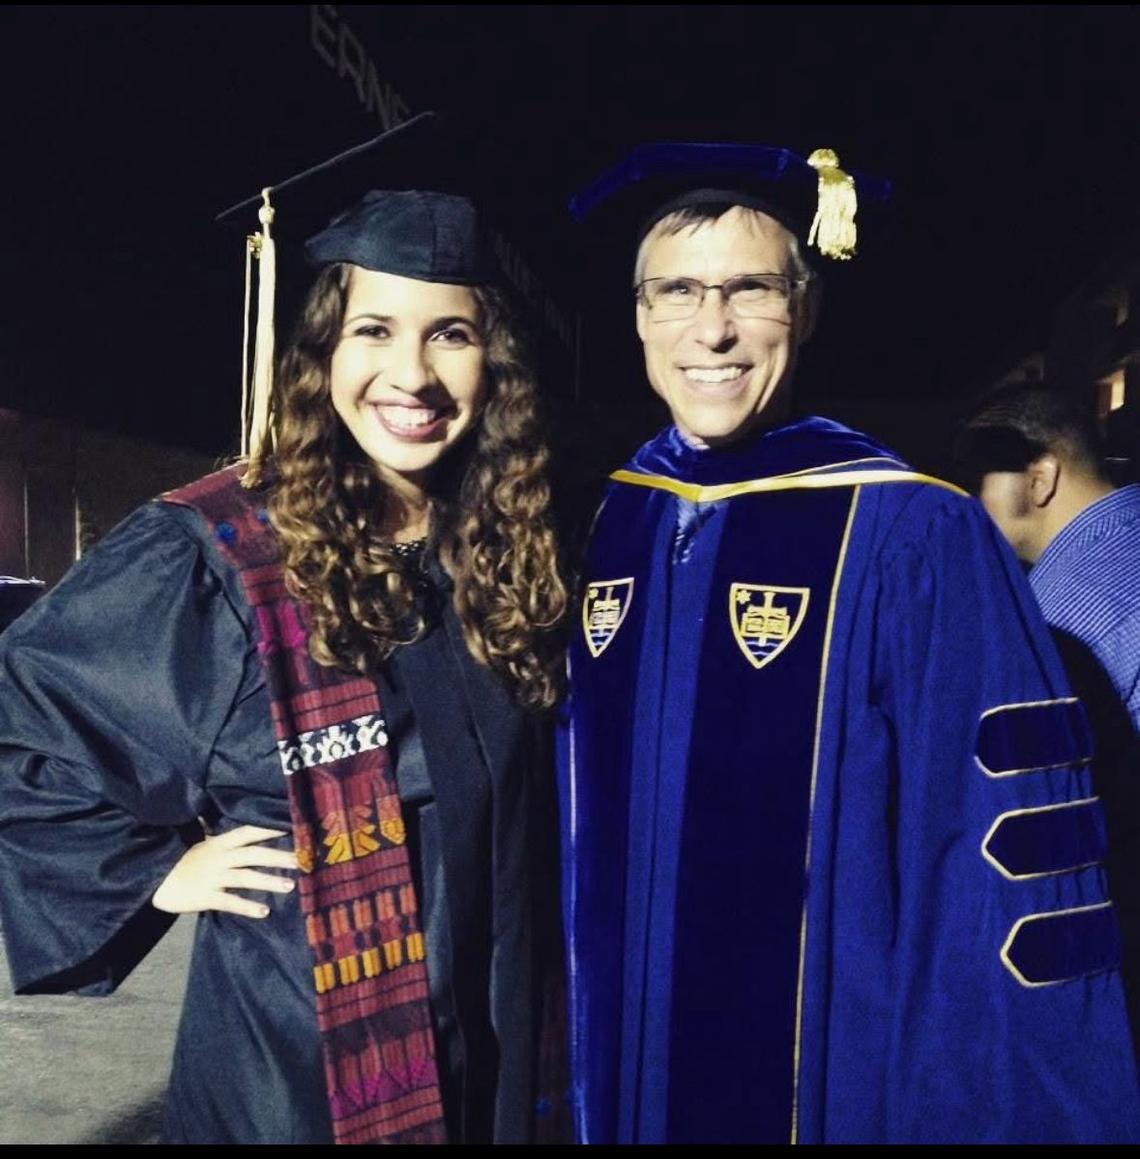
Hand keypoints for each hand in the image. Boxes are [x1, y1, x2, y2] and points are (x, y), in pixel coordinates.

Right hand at [152, 825, 298, 917]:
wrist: (154, 881)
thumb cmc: (183, 862)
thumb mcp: (204, 845)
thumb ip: (226, 841)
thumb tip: (252, 832)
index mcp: (219, 842)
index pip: (249, 831)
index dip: (270, 829)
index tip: (293, 828)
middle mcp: (219, 857)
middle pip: (253, 854)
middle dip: (278, 857)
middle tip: (301, 860)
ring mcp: (212, 877)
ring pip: (246, 877)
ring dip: (269, 881)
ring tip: (290, 886)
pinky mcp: (205, 896)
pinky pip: (230, 902)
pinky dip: (247, 907)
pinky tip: (264, 911)